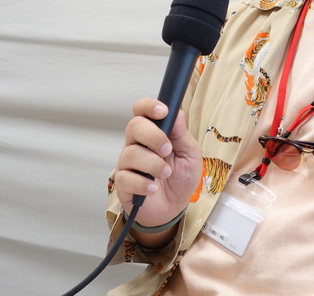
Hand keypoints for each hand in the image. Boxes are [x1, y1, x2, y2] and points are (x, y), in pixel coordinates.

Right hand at [114, 98, 201, 229]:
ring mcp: (128, 163)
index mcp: (153, 132)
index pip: (142, 110)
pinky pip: (126, 178)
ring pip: (131, 153)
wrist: (174, 208)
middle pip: (134, 126)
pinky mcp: (122, 183)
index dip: (149, 106)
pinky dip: (143, 184)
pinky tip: (153, 188)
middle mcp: (137, 144)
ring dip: (153, 164)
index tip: (163, 111)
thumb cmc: (181, 178)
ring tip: (166, 174)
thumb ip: (182, 135)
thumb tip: (177, 113)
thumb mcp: (190, 154)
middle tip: (167, 150)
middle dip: (153, 136)